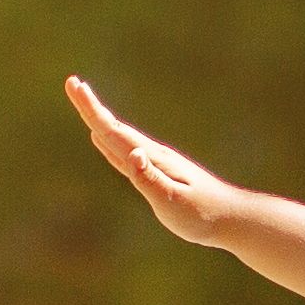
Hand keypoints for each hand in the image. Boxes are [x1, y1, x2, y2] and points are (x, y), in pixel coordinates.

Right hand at [69, 77, 245, 246]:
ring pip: (119, 137)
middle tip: (72, 84)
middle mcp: (152, 155)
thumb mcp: (172, 201)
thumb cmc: (203, 215)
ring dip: (99, 120)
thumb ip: (149, 179)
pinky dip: (110, 142)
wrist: (232, 220)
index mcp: (152, 158)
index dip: (91, 109)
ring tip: (85, 104)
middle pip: (114, 127)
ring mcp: (156, 162)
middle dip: (90, 107)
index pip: (114, 131)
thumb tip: (131, 152)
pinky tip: (104, 140)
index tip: (74, 84)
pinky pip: (126, 153)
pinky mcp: (159, 172)